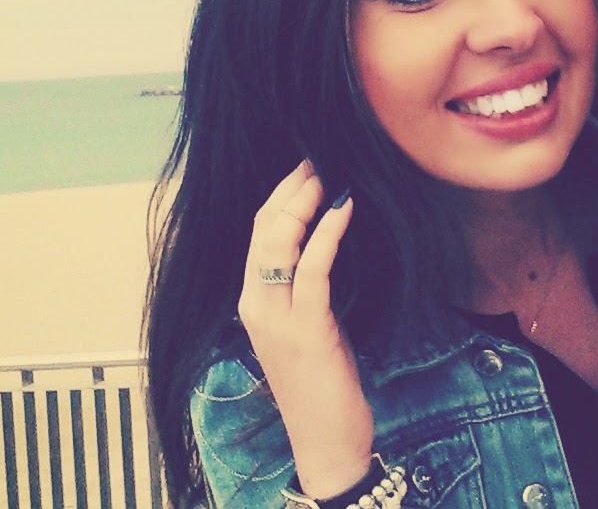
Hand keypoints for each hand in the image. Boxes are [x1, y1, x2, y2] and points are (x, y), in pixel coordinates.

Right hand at [238, 160, 373, 499]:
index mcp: (252, 302)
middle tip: (319, 155)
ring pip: (279, 240)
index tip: (306, 166)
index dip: (280, 194)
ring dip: (305, 199)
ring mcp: (275, 317)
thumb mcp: (309, 327)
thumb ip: (306, 287)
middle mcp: (255, 304)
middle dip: (291, 186)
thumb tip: (325, 237)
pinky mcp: (305, 328)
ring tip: (329, 171)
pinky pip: (312, 267)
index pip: (258, 232)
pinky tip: (344, 207)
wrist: (325, 442)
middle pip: (263, 227)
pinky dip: (327, 231)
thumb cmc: (323, 384)